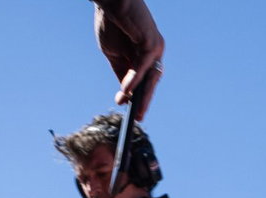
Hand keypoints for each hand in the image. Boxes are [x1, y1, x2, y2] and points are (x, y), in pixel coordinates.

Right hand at [94, 0, 164, 120]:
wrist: (110, 1)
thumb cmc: (112, 23)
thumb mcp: (114, 54)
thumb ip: (121, 72)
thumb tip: (124, 93)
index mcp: (145, 56)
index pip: (144, 81)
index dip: (138, 96)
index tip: (132, 113)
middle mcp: (154, 53)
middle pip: (150, 82)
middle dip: (144, 100)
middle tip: (138, 117)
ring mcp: (155, 48)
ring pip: (149, 76)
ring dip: (142, 94)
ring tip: (136, 110)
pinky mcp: (151, 42)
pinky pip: (142, 66)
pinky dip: (134, 79)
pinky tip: (126, 91)